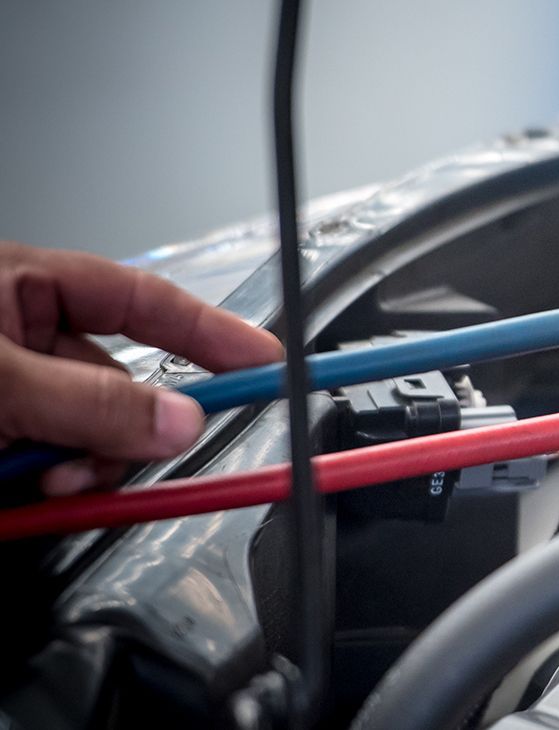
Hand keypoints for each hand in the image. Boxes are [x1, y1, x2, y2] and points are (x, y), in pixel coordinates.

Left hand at [0, 242, 282, 494]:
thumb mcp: (0, 382)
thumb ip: (90, 402)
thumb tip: (180, 422)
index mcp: (19, 288)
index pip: (139, 300)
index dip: (207, 329)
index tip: (265, 361)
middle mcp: (20, 338)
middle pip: (119, 383)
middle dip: (126, 428)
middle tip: (133, 453)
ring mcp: (11, 394)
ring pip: (92, 434)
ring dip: (85, 467)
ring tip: (48, 485)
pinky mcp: (3, 443)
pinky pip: (56, 467)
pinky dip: (57, 487)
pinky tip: (26, 495)